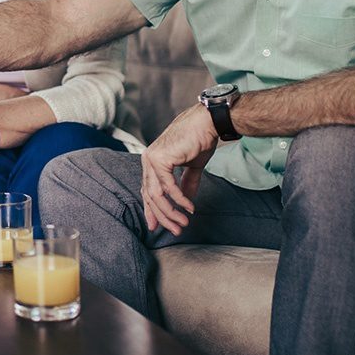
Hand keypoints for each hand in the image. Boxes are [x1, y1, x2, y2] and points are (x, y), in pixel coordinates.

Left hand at [140, 104, 218, 235]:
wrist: (207, 124)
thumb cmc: (199, 140)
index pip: (148, 190)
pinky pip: (168, 187)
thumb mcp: (192, 166)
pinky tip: (189, 208)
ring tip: (183, 224)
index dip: (153, 210)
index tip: (159, 226)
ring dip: (171, 212)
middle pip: (150, 195)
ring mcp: (151, 159)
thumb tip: (186, 201)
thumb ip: (186, 183)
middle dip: (163, 216)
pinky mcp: (160, 159)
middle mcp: (148, 160)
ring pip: (157, 194)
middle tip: (176, 230)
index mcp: (152, 161)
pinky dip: (179, 200)